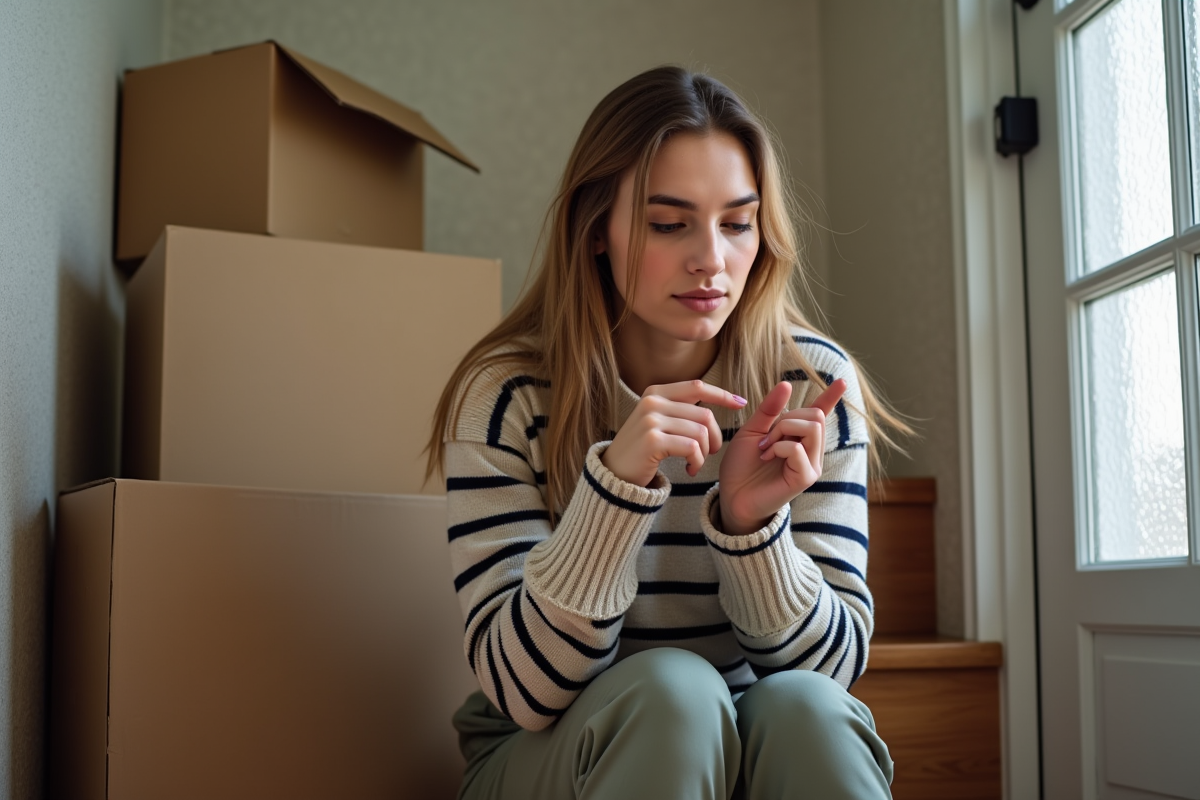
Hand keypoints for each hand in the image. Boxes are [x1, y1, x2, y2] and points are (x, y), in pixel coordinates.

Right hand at [601, 380, 748, 486]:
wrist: (613, 475)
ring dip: (705, 454)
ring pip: (701, 433)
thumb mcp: (657, 422)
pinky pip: (692, 448)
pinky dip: (697, 462)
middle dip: (715, 437)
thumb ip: (679, 409)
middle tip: (710, 453)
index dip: (722, 394)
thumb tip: (716, 401)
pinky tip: (690, 470)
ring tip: (695, 464)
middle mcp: (652, 402)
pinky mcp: (652, 441)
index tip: (740, 402)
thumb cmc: (641, 451)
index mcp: (655, 392)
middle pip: (704, 415)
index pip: (697, 386)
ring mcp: (651, 420)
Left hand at [717, 379, 846, 535]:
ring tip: (766, 447)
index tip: (842, 381)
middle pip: (816, 415)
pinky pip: (798, 448)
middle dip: (788, 418)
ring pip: (812, 428)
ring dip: (783, 431)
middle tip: (766, 438)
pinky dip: (779, 447)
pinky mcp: (805, 477)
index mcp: (799, 436)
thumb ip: (770, 409)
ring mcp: (811, 464)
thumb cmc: (742, 465)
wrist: (732, 493)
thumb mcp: (753, 430)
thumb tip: (787, 384)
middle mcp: (811, 450)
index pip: (820, 413)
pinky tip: (767, 457)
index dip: (831, 396)